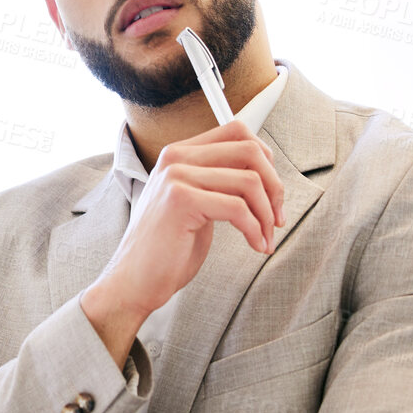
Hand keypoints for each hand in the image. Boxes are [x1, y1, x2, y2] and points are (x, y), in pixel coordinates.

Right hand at [82, 120, 283, 365]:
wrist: (135, 280)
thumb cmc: (167, 248)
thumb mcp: (195, 204)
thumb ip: (219, 181)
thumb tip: (264, 174)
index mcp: (180, 154)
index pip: (237, 132)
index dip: (266, 159)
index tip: (272, 191)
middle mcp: (176, 158)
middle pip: (249, 151)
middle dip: (274, 187)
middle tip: (277, 217)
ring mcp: (176, 177)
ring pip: (249, 181)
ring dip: (267, 214)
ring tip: (266, 236)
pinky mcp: (181, 200)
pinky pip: (238, 208)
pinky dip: (255, 229)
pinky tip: (255, 244)